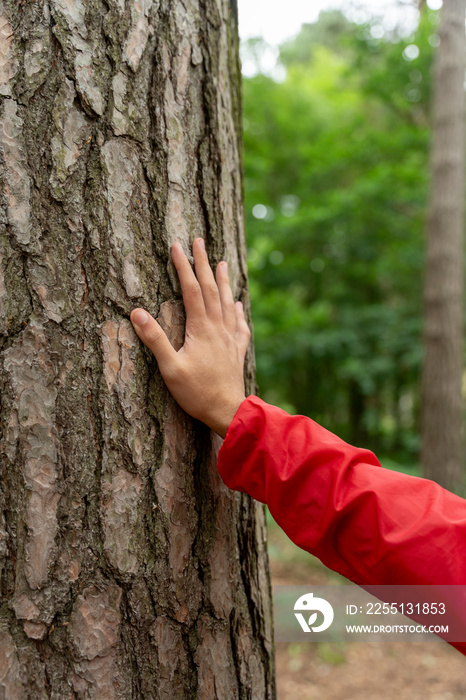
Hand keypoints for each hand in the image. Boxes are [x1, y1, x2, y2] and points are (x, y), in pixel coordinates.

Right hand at [130, 238, 250, 437]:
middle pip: (212, 289)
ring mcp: (230, 339)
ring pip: (227, 302)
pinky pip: (240, 325)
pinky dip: (239, 311)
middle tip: (200, 241)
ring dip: (223, 281)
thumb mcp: (170, 368)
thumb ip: (155, 339)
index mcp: (201, 328)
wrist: (228, 411)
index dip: (183, 266)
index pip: (192, 290)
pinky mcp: (236, 351)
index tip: (176, 246)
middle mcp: (218, 328)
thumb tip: (136, 312)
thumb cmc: (196, 393)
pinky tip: (240, 304)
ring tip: (223, 263)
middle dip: (204, 263)